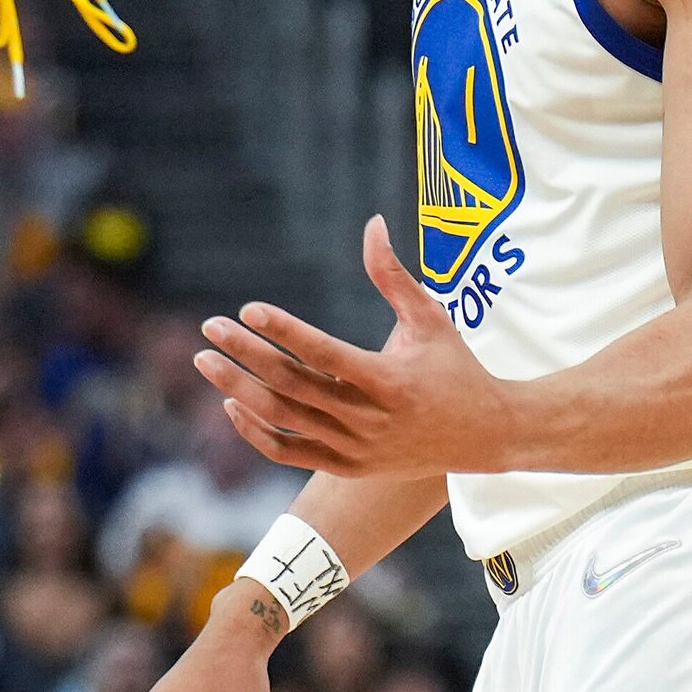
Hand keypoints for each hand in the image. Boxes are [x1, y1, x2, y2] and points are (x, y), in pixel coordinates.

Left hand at [192, 215, 506, 477]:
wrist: (484, 435)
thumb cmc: (456, 367)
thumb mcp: (431, 318)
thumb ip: (394, 275)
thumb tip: (372, 223)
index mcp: (391, 380)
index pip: (325, 354)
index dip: (285, 331)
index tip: (249, 309)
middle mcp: (370, 419)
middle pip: (293, 385)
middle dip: (246, 355)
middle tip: (211, 327)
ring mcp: (356, 447)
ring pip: (284, 419)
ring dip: (239, 389)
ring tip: (206, 360)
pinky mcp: (348, 467)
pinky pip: (289, 453)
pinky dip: (257, 431)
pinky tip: (232, 402)